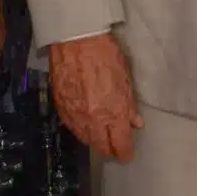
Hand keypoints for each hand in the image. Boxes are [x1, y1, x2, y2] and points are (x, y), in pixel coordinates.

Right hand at [49, 32, 141, 160]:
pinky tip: (86, 126)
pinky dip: (81, 129)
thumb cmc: (107, 55)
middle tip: (115, 148)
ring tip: (102, 137)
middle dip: (110, 150)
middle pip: (101, 147)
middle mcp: (93, 120)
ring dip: (95, 141)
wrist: (76, 40)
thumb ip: (129, 105)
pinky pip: (72, 127)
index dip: (125, 152)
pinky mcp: (61, 107)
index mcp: (113, 113)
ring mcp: (74, 115)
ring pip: (85, 139)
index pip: (120, 144)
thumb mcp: (126, 79)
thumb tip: (135, 123)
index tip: (127, 155)